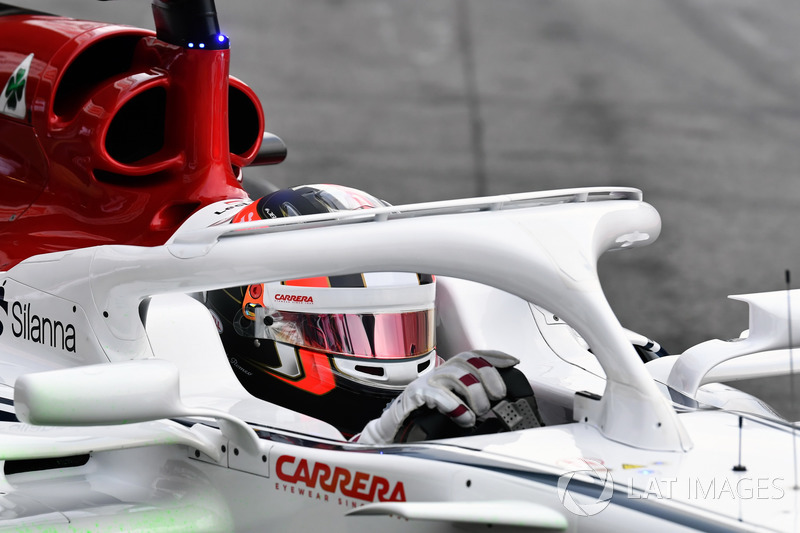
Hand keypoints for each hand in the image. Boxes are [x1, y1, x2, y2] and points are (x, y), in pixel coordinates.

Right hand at [355, 350, 518, 444]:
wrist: (394, 430)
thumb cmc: (425, 418)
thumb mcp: (454, 408)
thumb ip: (473, 403)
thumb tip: (500, 408)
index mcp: (449, 373)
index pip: (474, 355)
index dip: (494, 356)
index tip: (513, 361)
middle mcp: (438, 372)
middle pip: (467, 361)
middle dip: (488, 376)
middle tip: (498, 396)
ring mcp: (426, 382)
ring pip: (455, 375)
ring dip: (474, 393)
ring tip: (479, 412)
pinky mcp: (414, 396)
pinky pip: (436, 394)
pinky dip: (454, 405)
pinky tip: (463, 417)